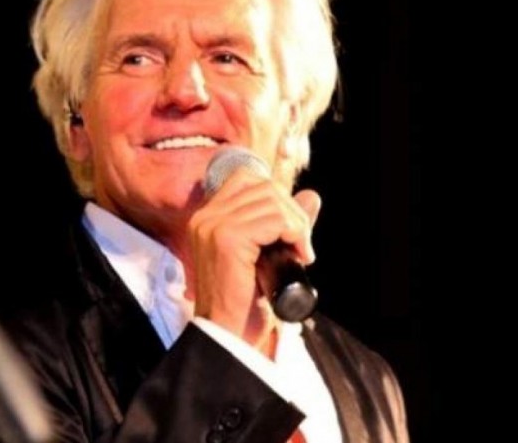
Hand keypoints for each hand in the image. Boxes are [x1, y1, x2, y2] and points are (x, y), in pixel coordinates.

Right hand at [189, 167, 320, 352]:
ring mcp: (213, 225)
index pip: (248, 179)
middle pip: (264, 187)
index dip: (278, 199)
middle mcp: (205, 216)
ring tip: (300, 253)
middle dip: (293, 212)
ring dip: (297, 225)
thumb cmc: (245, 303)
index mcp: (207, 217)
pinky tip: (297, 256)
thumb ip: (285, 224)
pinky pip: (274, 220)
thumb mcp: (267, 255)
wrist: (228, 337)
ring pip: (272, 201)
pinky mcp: (227, 239)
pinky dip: (294, 234)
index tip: (291, 230)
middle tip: (302, 245)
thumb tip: (312, 196)